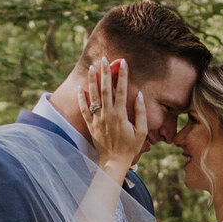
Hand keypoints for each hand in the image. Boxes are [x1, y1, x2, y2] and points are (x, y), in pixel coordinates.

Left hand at [81, 58, 145, 173]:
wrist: (114, 162)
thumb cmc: (130, 147)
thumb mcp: (141, 131)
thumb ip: (141, 112)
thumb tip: (140, 94)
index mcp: (121, 115)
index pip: (122, 90)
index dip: (123, 75)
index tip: (123, 62)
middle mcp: (107, 115)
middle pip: (106, 89)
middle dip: (105, 73)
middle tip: (103, 59)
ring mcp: (97, 119)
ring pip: (93, 96)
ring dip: (92, 81)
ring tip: (91, 67)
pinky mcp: (90, 125)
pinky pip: (84, 109)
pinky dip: (81, 98)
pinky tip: (80, 87)